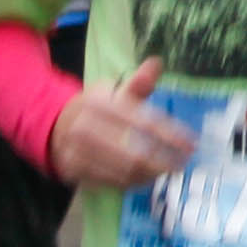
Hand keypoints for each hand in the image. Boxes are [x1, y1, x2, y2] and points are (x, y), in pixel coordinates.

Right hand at [48, 52, 199, 190]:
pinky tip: (148, 177)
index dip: (169, 133)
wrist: (55, 127)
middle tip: (183, 162)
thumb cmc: (93, 109)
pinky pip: (112, 182)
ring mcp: (77, 152)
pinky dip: (135, 182)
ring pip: (125, 170)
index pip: (140, 121)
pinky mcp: (75, 171)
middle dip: (164, 159)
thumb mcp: (112, 92)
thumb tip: (157, 63)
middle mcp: (84, 127)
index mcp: (97, 102)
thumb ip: (137, 84)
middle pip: (134, 151)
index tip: (190, 142)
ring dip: (152, 173)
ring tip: (169, 169)